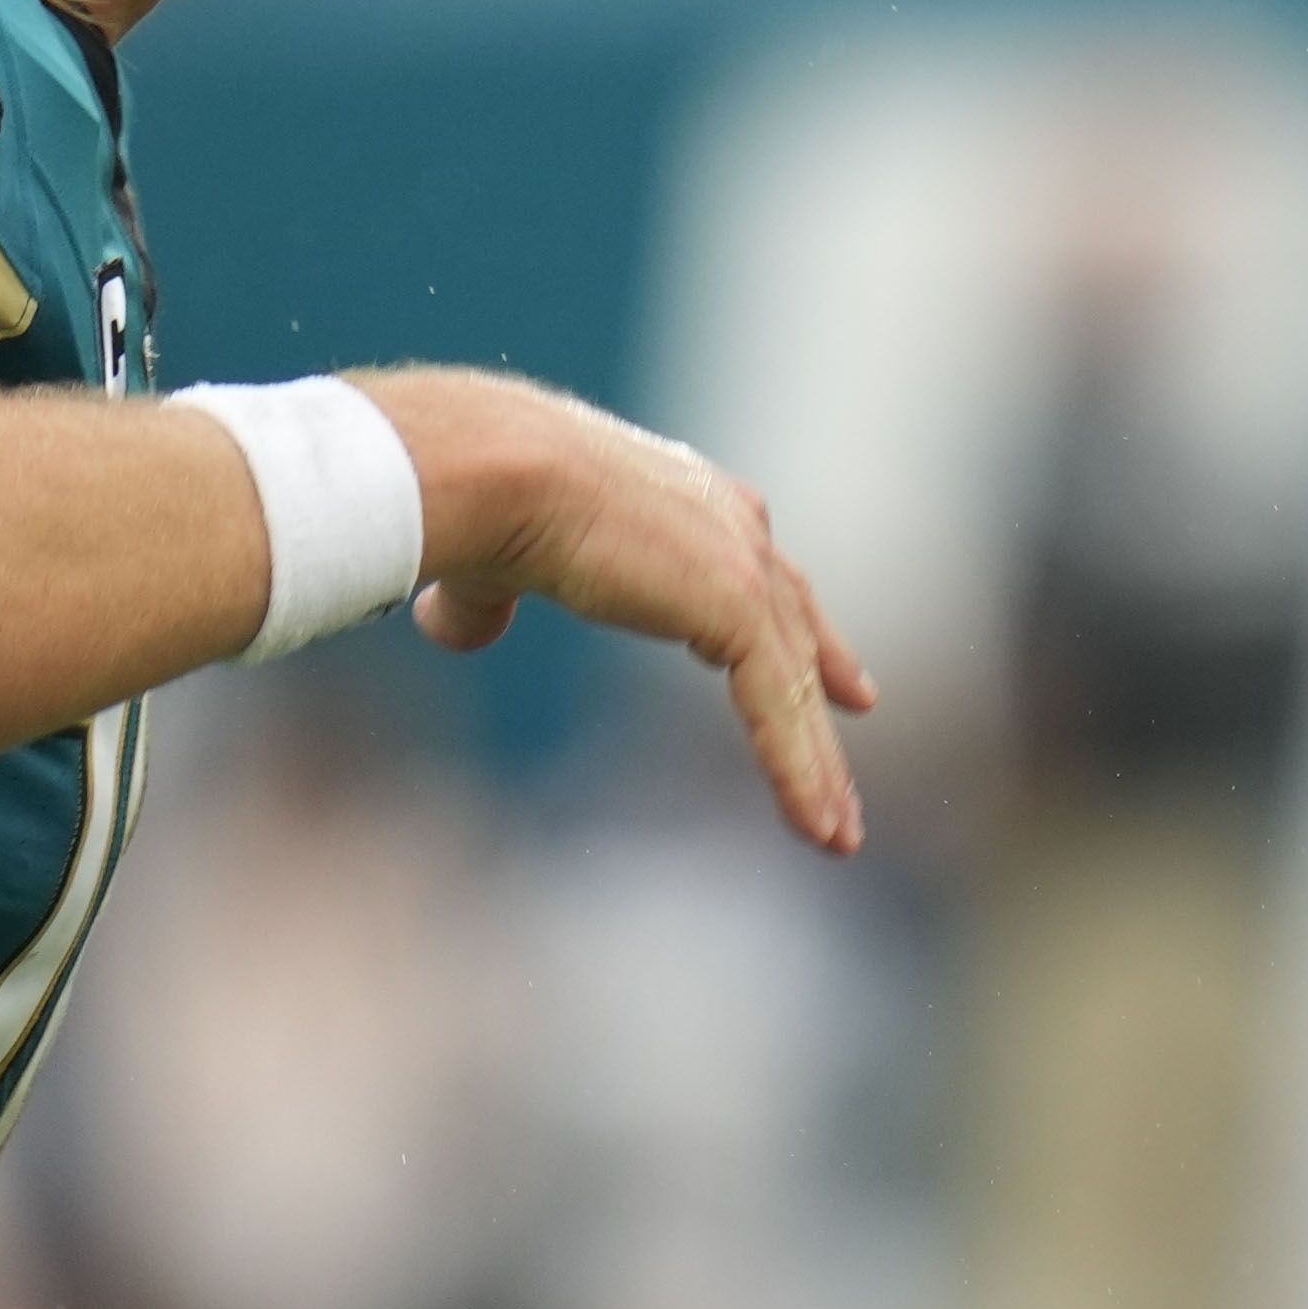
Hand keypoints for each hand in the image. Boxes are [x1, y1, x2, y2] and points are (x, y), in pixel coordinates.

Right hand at [377, 368, 879, 854]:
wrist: (499, 472)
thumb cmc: (483, 499)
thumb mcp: (493, 560)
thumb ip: (490, 603)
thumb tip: (455, 629)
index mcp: (688, 500)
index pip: (759, 574)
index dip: (794, 628)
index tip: (832, 676)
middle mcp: (731, 523)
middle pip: (793, 626)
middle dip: (823, 686)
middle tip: (852, 739)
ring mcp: (743, 564)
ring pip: (792, 682)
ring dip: (816, 764)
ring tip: (837, 836)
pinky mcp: (741, 605)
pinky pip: (779, 706)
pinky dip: (797, 770)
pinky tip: (816, 827)